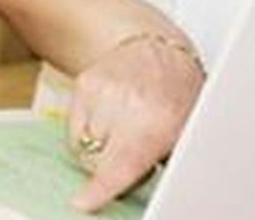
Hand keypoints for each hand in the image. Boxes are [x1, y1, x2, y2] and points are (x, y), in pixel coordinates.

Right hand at [65, 33, 203, 211]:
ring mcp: (103, 89)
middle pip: (98, 161)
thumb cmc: (177, 98)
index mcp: (159, 122)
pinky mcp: (85, 83)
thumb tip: (128, 189)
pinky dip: (87, 130)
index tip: (83, 203)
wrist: (162, 52)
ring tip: (123, 127)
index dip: (101, 188)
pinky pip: (73, 130)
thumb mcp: (182, 135)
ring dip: (99, 146)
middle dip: (110, 164)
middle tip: (132, 149)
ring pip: (82, 146)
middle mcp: (129, 103)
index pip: (122, 164)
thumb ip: (155, 164)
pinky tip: (109, 115)